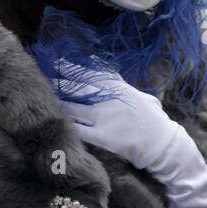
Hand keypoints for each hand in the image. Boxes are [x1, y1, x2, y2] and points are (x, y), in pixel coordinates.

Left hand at [51, 60, 204, 188]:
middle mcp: (109, 99)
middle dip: (59, 83)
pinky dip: (66, 126)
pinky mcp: (103, 136)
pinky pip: (78, 130)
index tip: (55, 63)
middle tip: (42, 80)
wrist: (164, 145)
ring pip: (72, 108)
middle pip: (76, 88)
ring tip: (43, 101)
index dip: (71, 68)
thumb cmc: (155, 121)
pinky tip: (55, 124)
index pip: (90, 73)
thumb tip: (109, 72)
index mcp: (119, 87)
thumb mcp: (143, 97)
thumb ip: (124, 85)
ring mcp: (105, 117)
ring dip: (57, 105)